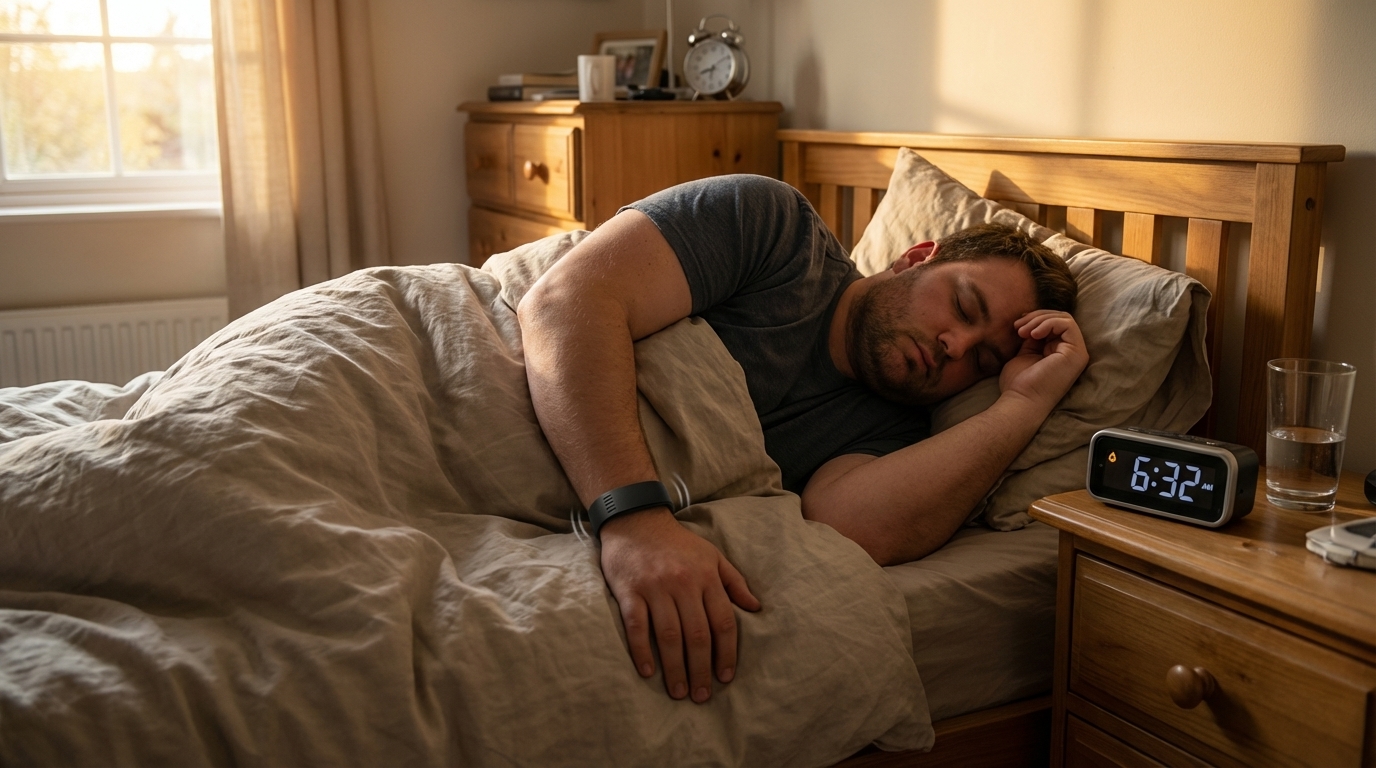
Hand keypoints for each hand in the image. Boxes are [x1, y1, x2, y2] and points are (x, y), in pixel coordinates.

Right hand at [599, 508, 760, 702]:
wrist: (636, 521)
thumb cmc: (677, 543)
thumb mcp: (712, 556)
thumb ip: (734, 582)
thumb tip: (756, 608)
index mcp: (706, 577)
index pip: (723, 622)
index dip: (727, 653)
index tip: (725, 677)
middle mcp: (683, 583)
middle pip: (697, 634)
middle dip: (702, 668)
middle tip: (701, 695)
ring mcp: (655, 587)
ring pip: (669, 635)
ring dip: (675, 667)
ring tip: (679, 691)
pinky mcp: (629, 590)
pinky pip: (637, 625)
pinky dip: (642, 650)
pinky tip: (648, 671)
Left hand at [1000, 310, 1088, 410]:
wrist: (1021, 401)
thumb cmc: (1020, 384)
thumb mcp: (1026, 353)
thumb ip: (1033, 338)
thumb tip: (1032, 321)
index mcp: (1061, 352)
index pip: (1055, 324)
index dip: (1036, 319)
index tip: (1017, 326)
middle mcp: (1072, 352)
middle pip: (1061, 318)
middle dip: (1037, 317)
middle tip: (1018, 327)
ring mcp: (1077, 353)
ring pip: (1065, 318)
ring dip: (1039, 320)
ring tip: (1021, 332)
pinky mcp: (1076, 353)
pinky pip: (1067, 324)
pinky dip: (1047, 324)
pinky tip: (1032, 335)